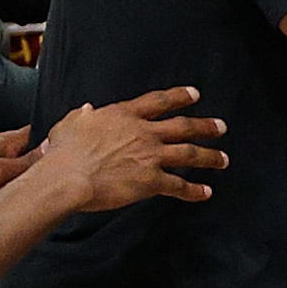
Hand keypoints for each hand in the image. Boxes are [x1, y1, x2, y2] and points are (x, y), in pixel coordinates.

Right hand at [36, 87, 226, 209]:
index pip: (158, 102)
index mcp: (123, 116)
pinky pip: (179, 186)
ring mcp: (150, 156)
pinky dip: (194, 191)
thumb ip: (82, 116)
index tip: (195, 94)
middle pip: (183, 127)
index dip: (179, 97)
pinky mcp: (151, 181)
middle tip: (221, 126)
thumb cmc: (62, 153)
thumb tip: (86, 110)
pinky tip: (206, 193)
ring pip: (189, 154)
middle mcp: (143, 133)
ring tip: (223, 159)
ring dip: (210, 156)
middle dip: (205, 126)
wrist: (66, 178)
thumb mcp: (69, 125)